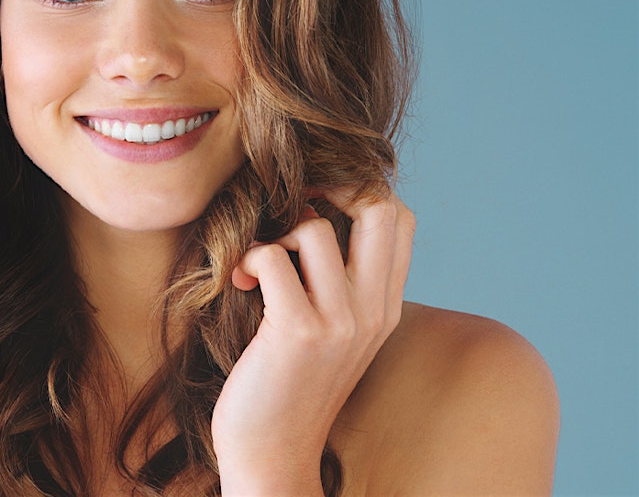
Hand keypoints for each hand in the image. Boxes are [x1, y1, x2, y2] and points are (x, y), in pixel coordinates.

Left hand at [211, 184, 414, 491]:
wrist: (272, 452)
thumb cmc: (286, 385)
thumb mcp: (330, 332)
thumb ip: (337, 284)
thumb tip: (313, 215)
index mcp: (385, 306)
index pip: (400, 218)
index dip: (357, 191)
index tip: (313, 202)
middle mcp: (372, 310)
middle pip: (381, 207)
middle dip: (330, 187)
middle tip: (291, 208)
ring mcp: (340, 322)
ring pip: (314, 227)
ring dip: (273, 232)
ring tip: (256, 265)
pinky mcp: (298, 332)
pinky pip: (274, 258)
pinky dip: (248, 258)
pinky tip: (239, 283)